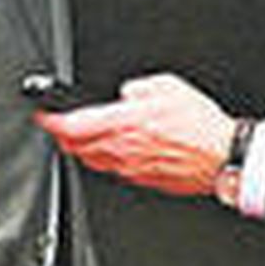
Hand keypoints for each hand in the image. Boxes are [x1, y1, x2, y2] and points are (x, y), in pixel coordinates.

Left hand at [36, 71, 235, 196]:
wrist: (219, 156)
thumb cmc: (199, 123)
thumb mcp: (168, 86)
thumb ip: (139, 87)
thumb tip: (127, 92)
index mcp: (124, 123)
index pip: (73, 126)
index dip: (52, 120)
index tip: (45, 114)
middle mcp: (122, 150)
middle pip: (76, 148)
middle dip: (62, 136)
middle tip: (59, 124)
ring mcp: (129, 169)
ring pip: (91, 161)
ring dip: (80, 148)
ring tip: (80, 136)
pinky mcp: (140, 180)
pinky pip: (112, 170)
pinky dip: (103, 159)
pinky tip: (112, 149)